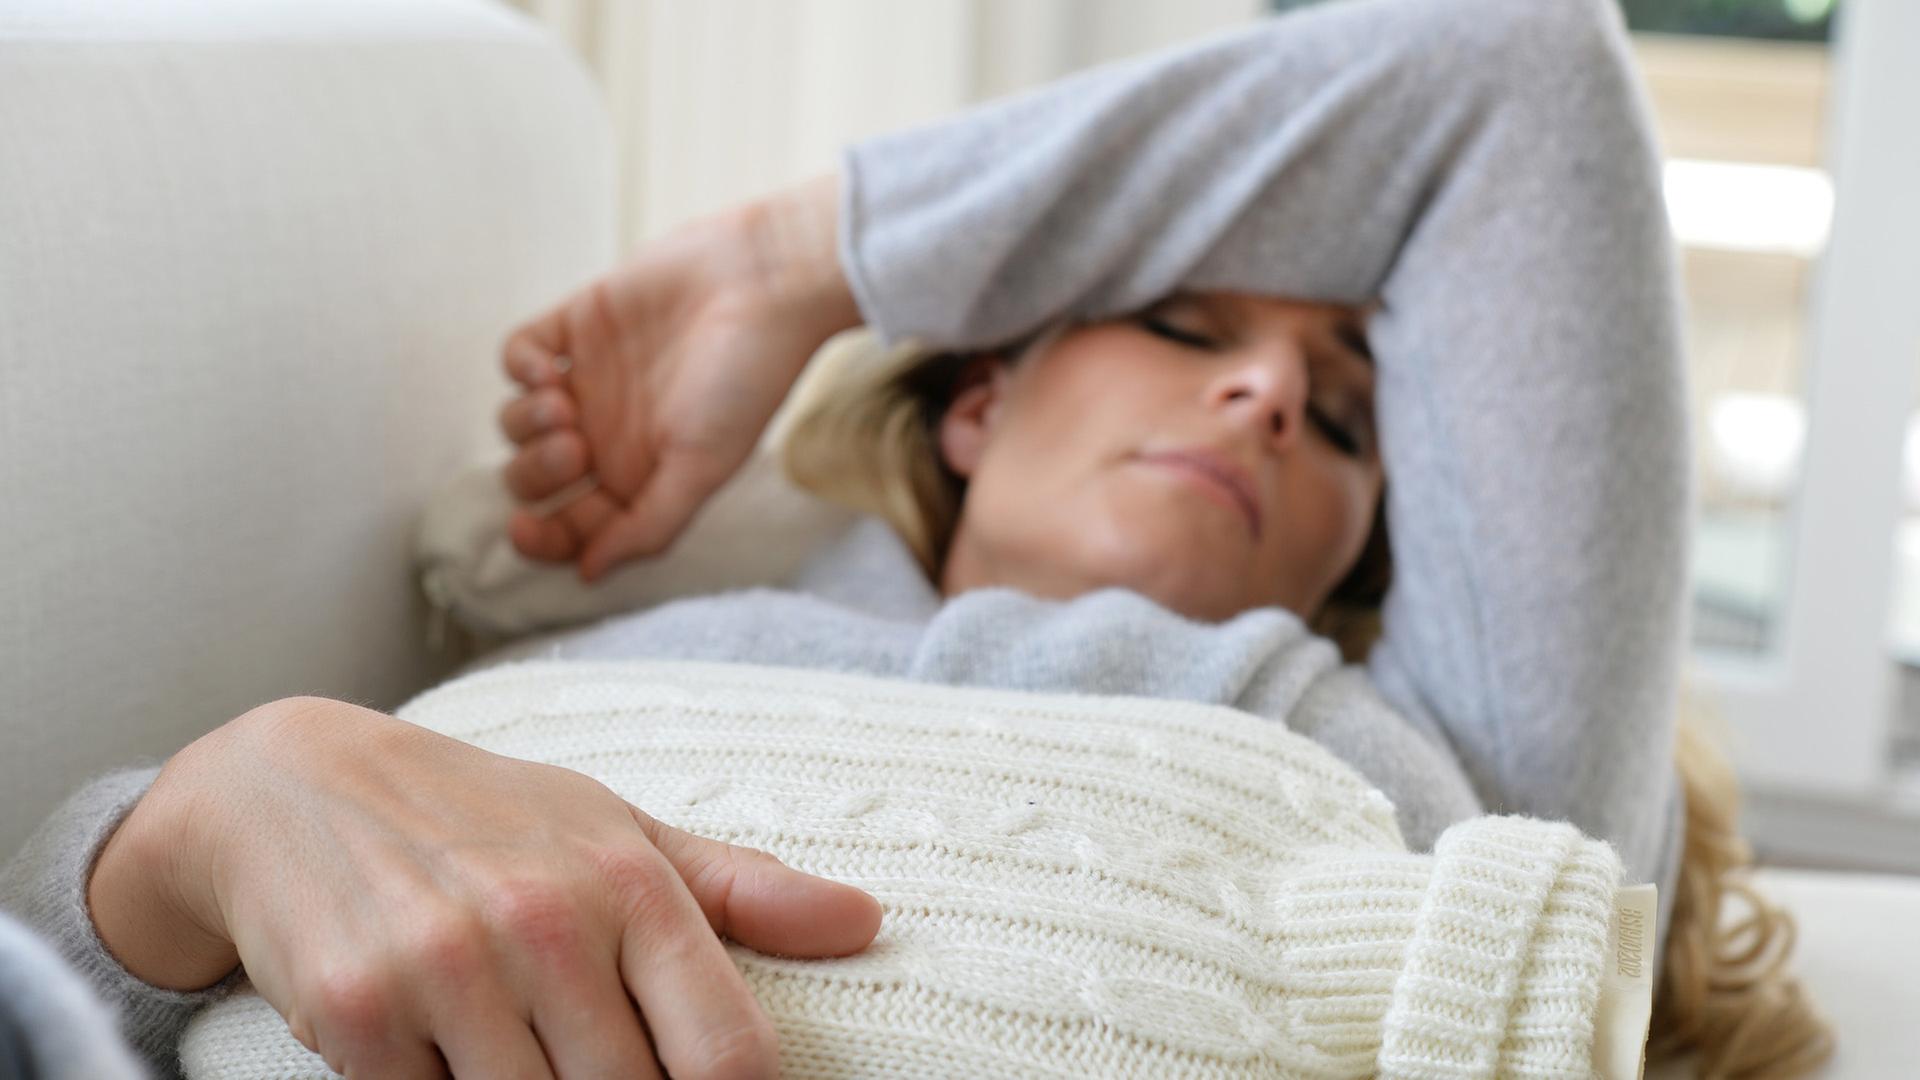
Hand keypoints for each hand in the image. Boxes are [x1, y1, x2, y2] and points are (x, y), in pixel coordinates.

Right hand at [91, 696, 882, 1077]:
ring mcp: (448, 972)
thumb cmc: (486, 816)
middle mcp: (547, 924)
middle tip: (586, 1060)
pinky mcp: (360, 1016)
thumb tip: (867, 921)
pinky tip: (442, 1053)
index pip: (730, 1057)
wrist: (296, 787)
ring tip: (521, 1047)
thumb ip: (743, 891)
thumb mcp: (620, 831)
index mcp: (630, 885)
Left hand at [498, 174, 860, 582]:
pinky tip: (549, 370)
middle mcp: (609, 434)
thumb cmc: (745, 380)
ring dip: (524, 424)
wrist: (764, 284)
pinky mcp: (578, 325)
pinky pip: (518, 354)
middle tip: (574, 449)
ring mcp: (589, 379)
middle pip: (531, 478)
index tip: (528, 529)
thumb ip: (648, 527)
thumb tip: (589, 573)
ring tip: (564, 406)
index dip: (541, 537)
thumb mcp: (703, 468)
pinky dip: (518, 368)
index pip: (570, 525)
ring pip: (515, 421)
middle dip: (536, 474)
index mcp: (639, 477)